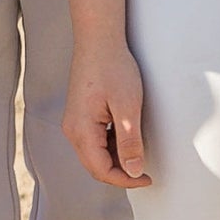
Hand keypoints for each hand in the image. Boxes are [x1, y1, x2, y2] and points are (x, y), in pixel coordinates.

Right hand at [62, 37, 154, 188]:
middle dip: (120, 173)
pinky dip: (111, 146)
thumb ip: (130, 142)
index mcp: (81, 130)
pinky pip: (94, 142)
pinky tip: (127, 137)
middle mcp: (72, 130)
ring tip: (139, 151)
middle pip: (95, 166)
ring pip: (95, 155)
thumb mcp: (128, 107)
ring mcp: (74, 123)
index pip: (101, 170)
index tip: (146, 177)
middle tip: (145, 170)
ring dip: (117, 159)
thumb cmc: (113, 68)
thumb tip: (133, 171)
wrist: (99, 40)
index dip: (125, 179)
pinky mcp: (80, 116)